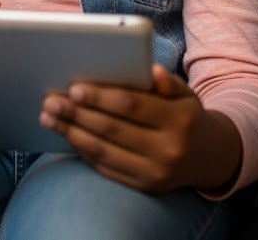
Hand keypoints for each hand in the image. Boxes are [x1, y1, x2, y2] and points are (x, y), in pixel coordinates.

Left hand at [38, 65, 239, 194]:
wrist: (209, 157)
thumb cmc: (187, 117)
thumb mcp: (186, 95)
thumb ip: (168, 82)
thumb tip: (151, 70)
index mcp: (179, 121)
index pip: (133, 107)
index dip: (101, 98)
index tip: (74, 88)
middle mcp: (168, 150)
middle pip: (113, 130)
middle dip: (77, 114)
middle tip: (51, 101)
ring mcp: (155, 173)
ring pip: (104, 151)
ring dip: (71, 133)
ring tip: (48, 117)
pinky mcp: (144, 186)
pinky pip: (106, 167)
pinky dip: (83, 150)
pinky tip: (67, 134)